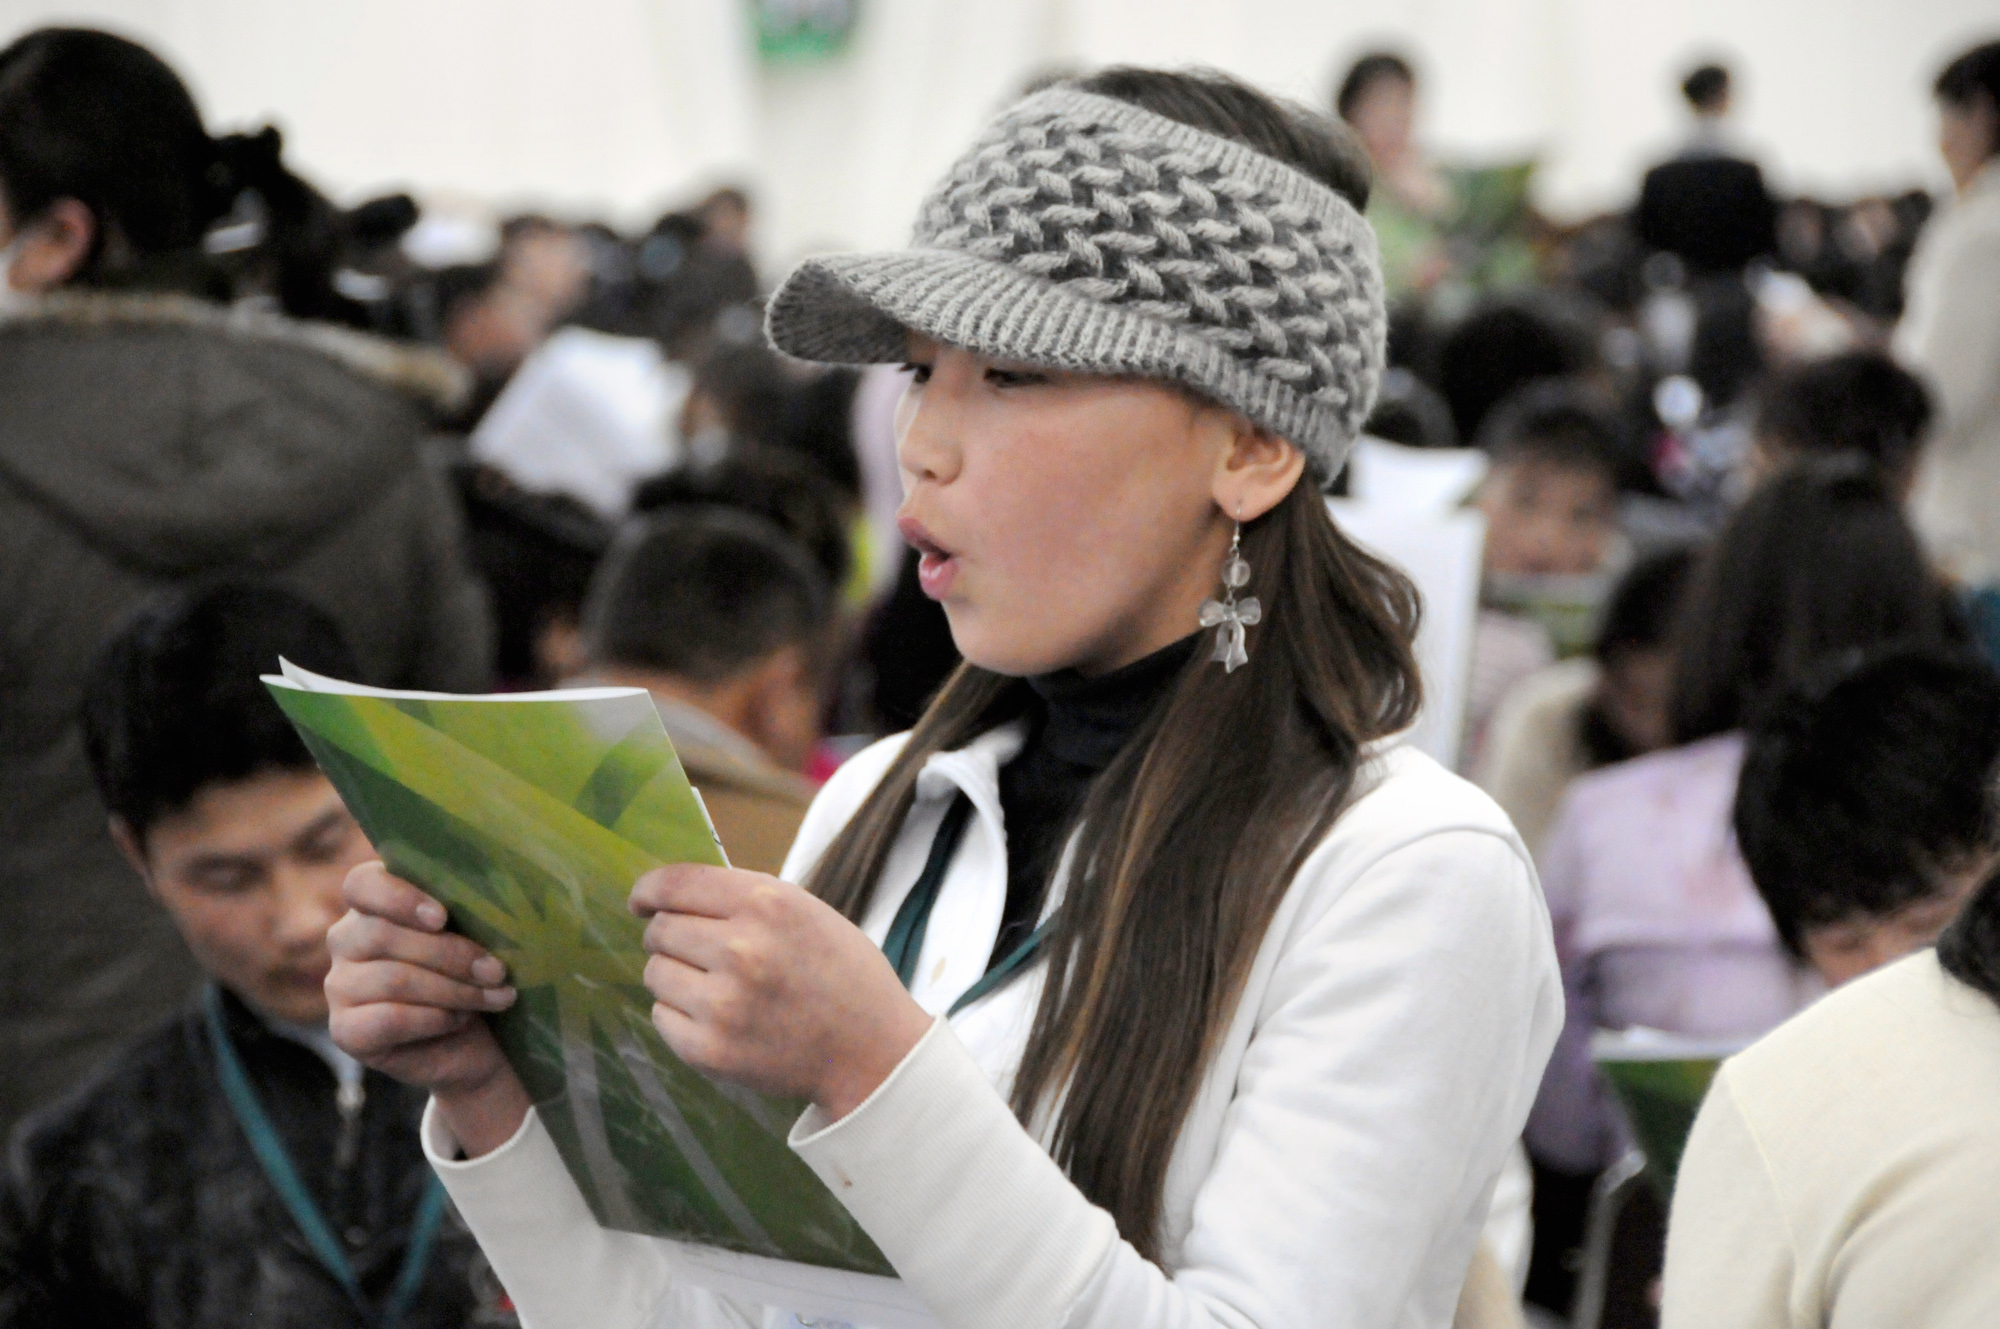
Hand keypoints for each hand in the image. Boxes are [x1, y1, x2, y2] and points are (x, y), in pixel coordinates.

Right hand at [326, 862, 531, 1155]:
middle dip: (450, 954)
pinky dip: (433, 1019)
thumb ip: (468, 909)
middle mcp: (347, 939)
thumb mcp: (477, 934)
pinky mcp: (345, 1031)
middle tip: (496, 970)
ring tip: (494, 997)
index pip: (363, 884)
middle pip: (382, 935)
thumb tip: (491, 895)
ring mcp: (340, 986)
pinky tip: (459, 1019)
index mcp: (375, 903)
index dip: (399, 898)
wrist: (478, 1040)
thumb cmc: (477, 973)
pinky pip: (388, 1019)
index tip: (442, 917)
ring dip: (454, 990)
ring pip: (392, 979)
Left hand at [630, 865, 934, 1120]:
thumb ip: (744, 897)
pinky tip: (719, 1018)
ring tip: (717, 987)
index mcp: (767, 903)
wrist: (873, 1052)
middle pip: (661, 929)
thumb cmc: (841, 974)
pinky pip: (662, 1017)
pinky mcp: (711, 1050)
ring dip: (675, 976)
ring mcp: (724, 1003)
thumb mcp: (806, 912)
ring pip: (656, 973)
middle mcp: (742, 948)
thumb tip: (671, 894)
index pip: (676, 883)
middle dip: (671, 937)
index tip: (641, 901)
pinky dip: (680, 1015)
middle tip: (699, 953)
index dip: (649, 890)